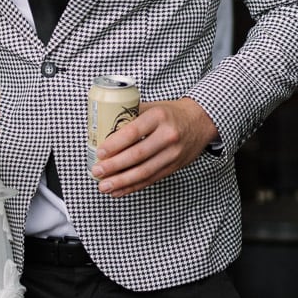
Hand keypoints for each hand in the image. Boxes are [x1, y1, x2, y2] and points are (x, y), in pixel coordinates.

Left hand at [90, 96, 217, 195]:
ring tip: (103, 186)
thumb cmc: (170, 113)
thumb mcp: (152, 107)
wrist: (200, 121)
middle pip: (137, 155)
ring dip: (121, 182)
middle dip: (114, 166)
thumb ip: (130, 116)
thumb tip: (101, 129)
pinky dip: (132, 187)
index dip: (115, 144)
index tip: (100, 152)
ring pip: (144, 172)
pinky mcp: (174, 166)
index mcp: (158, 116)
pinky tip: (118, 190)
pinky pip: (151, 179)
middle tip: (96, 171)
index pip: (133, 132)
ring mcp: (173, 153)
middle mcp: (168, 135)